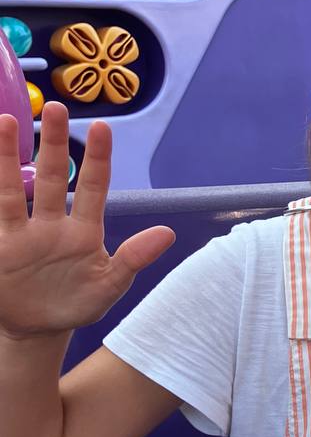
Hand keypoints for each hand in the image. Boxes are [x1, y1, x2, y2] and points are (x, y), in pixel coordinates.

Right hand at [0, 103, 173, 339]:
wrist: (38, 330)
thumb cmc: (77, 304)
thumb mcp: (110, 286)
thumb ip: (134, 259)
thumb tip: (167, 233)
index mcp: (85, 230)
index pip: (94, 186)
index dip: (98, 158)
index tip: (102, 127)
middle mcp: (52, 223)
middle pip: (52, 175)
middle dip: (53, 142)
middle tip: (55, 107)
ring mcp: (22, 232)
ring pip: (13, 187)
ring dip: (7, 157)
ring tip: (6, 121)